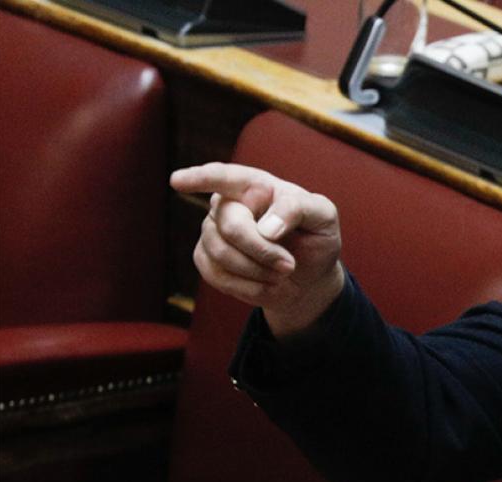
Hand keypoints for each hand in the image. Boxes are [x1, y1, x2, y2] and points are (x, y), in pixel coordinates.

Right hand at [171, 163, 345, 337]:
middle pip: (230, 225)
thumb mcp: (323, 216)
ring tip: (282, 273)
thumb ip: (299, 208)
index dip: (200, 178)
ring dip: (257, 270)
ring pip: (220, 252)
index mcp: (255, 184)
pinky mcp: (206, 259)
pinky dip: (247, 286)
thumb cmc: (315, 238)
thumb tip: (266, 227)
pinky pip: (215, 274)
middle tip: (289, 265)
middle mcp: (228, 203)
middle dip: (262, 250)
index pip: (223, 176)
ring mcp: (212, 231)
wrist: (308, 276)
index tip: (178, 181)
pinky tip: (266, 284)